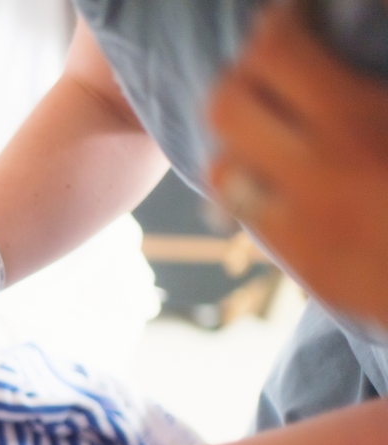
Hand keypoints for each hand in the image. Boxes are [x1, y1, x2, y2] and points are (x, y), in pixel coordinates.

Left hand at [207, 4, 387, 328]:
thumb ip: (376, 74)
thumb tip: (367, 12)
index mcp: (359, 124)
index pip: (275, 53)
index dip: (279, 22)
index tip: (292, 14)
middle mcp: (317, 175)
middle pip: (226, 106)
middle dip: (242, 77)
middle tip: (270, 67)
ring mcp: (301, 226)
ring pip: (222, 168)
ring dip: (240, 140)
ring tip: (272, 128)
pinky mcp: (304, 267)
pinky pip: (248, 219)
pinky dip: (257, 192)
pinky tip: (286, 181)